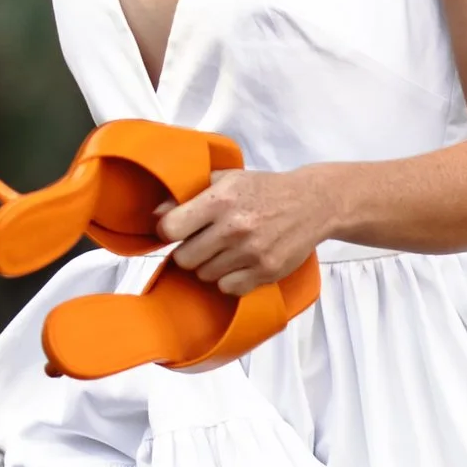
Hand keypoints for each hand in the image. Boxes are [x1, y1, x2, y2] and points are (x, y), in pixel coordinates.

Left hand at [156, 165, 332, 297]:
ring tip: (226, 250)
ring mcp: (252, 252)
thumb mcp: (227, 179)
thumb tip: (155, 214)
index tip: (177, 230)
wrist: (312, 203)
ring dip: (210, 266)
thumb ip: (190, 193)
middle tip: (204, 242)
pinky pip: (228, 287)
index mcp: (221, 200)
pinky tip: (240, 263)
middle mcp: (235, 227)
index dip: (169, 231)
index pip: (171, 228)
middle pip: (185, 258)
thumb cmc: (264, 190)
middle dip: (190, 251)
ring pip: (205, 275)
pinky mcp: (266, 271)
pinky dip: (230, 279)